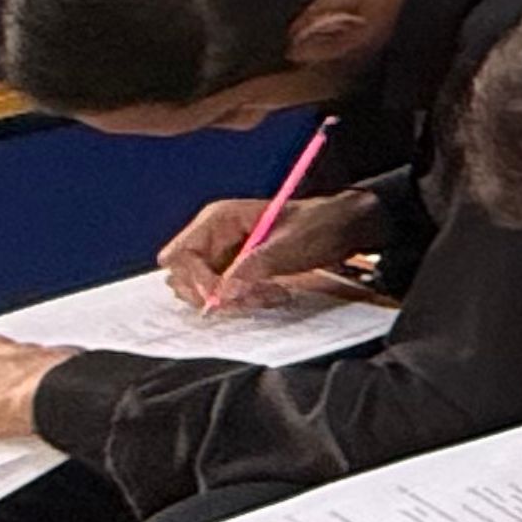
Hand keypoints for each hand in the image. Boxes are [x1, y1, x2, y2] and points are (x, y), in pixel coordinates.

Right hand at [167, 188, 382, 313]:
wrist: (342, 227)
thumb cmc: (318, 224)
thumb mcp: (288, 244)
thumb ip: (253, 267)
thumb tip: (223, 293)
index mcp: (218, 219)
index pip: (179, 255)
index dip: (194, 279)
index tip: (218, 298)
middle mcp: (212, 237)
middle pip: (182, 277)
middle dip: (213, 294)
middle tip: (251, 296)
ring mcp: (221, 256)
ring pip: (202, 291)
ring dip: (232, 300)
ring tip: (269, 293)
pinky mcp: (233, 272)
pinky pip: (223, 296)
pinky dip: (242, 301)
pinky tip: (270, 294)